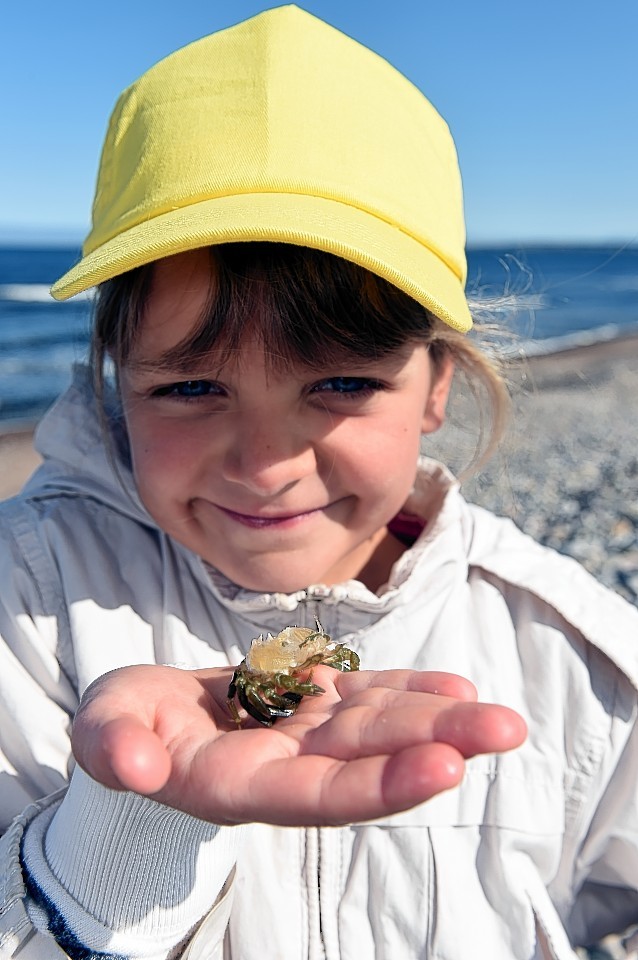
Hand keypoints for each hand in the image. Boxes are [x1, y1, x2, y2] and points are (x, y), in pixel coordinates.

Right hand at [72, 665, 525, 825]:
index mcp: (237, 786)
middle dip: (435, 746)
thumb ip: (115, 747)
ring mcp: (306, 734)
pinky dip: (410, 692)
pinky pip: (367, 697)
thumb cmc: (124, 727)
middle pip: (366, 761)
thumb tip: (133, 766)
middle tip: (503, 731)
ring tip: (499, 718)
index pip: (315, 795)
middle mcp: (285, 768)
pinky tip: (457, 689)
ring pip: (378, 728)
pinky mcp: (314, 702)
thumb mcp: (107, 730)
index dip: (376, 785)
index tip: (442, 768)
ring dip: (438, 720)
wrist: (148, 720)